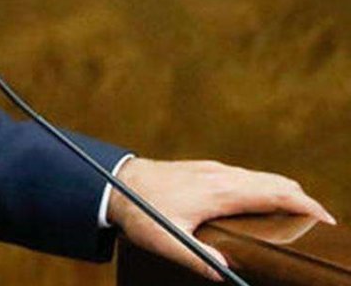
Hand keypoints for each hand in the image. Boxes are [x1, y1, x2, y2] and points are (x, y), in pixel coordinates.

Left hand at [108, 158, 335, 280]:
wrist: (116, 182)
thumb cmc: (141, 211)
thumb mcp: (167, 241)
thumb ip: (197, 258)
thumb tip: (224, 272)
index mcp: (221, 191)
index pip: (277, 193)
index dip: (307, 205)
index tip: (325, 219)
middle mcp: (223, 175)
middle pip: (277, 182)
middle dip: (302, 200)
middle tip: (317, 223)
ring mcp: (215, 169)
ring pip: (262, 177)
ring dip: (284, 193)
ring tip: (297, 217)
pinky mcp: (206, 169)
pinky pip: (246, 176)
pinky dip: (265, 188)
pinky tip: (261, 205)